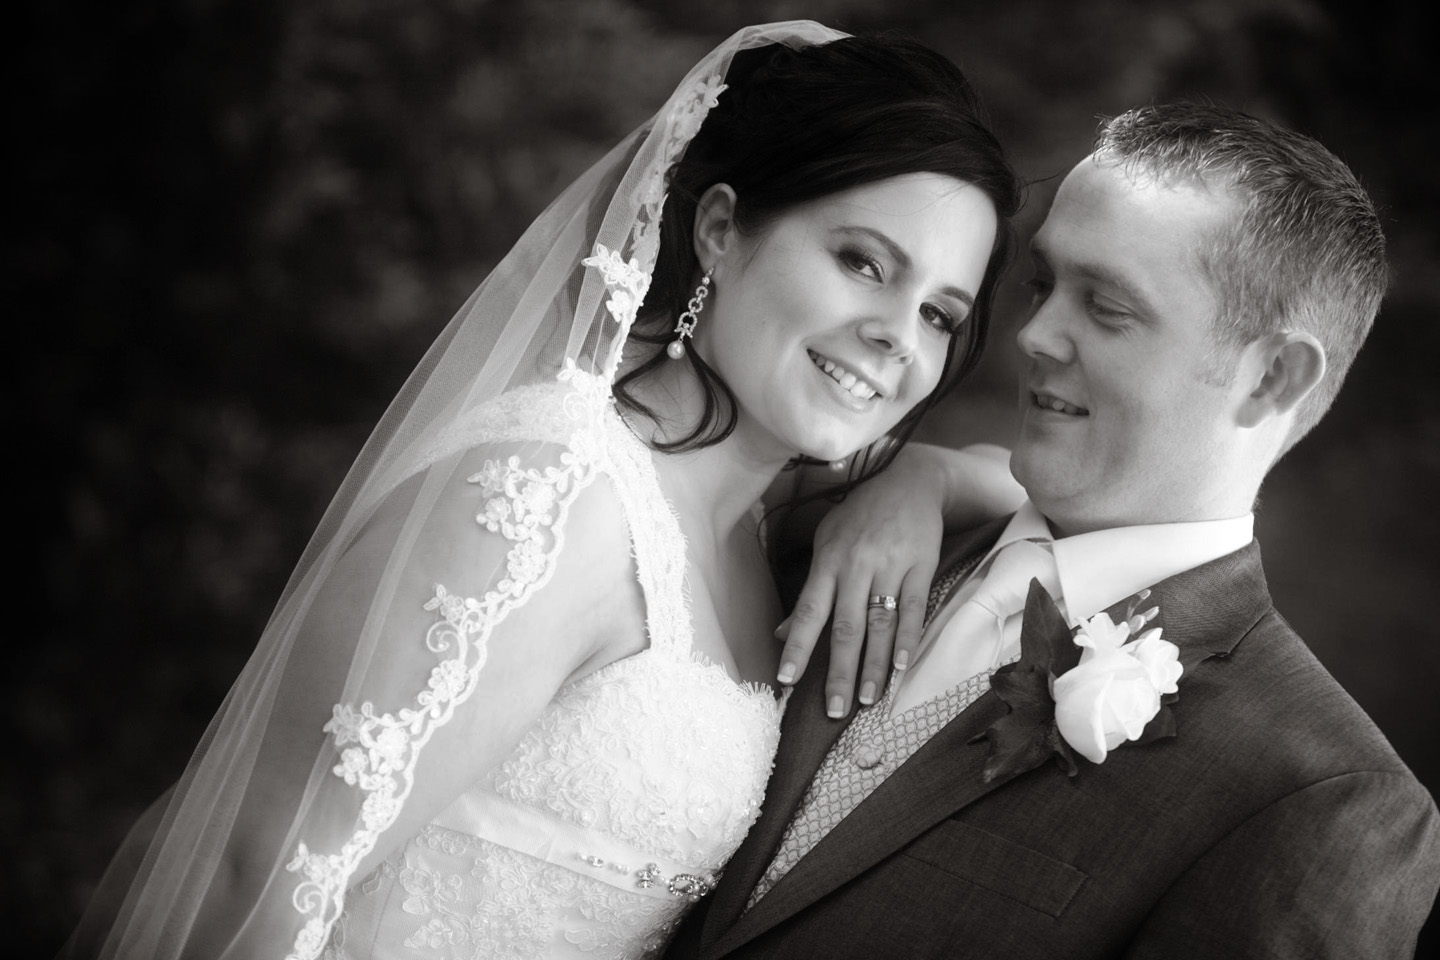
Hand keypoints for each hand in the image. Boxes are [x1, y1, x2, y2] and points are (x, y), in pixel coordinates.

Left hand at [775, 459, 945, 717]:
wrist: (910, 481)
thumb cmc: (861, 515)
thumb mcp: (826, 542)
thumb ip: (809, 590)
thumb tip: (781, 633)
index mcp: (829, 561)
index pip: (809, 611)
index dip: (797, 646)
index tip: (787, 680)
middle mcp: (857, 565)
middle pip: (845, 627)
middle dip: (838, 671)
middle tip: (834, 710)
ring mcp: (890, 566)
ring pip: (879, 624)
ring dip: (872, 666)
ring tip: (865, 699)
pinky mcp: (921, 567)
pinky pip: (914, 609)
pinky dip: (907, 640)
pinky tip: (901, 667)